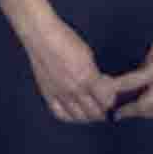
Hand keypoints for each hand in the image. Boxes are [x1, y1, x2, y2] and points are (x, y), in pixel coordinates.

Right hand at [17, 11, 112, 126]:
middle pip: (94, 113)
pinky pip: (60, 114)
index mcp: (87, 77)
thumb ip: (95, 74)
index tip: (111, 98)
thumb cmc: (64, 39)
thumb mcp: (88, 54)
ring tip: (92, 112)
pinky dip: (70, 117)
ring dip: (88, 117)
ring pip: (78, 117)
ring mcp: (60, 93)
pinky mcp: (48, 94)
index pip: (106, 100)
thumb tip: (102, 86)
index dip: (111, 101)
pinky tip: (74, 113)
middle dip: (103, 112)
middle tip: (104, 107)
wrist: (41, 36)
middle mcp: (74, 89)